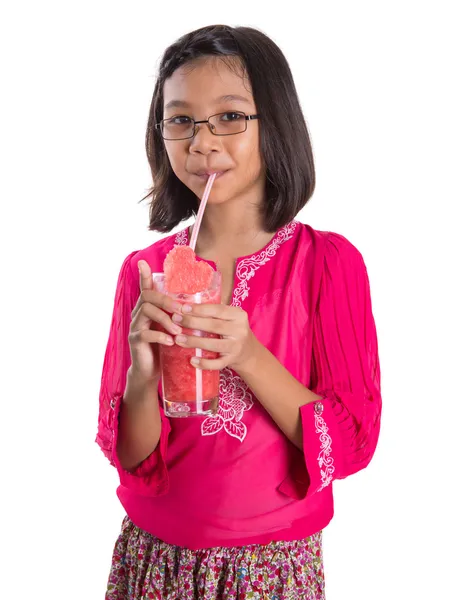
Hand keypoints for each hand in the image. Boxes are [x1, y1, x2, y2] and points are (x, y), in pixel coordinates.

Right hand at [128, 260, 182, 382]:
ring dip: (165, 319)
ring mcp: (135, 326)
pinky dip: (160, 336)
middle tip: (181, 311)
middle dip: (166, 300)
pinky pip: (144, 333)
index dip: (144, 275)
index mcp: (149, 308)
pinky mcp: (135, 340)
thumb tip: (199, 306)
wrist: (151, 370)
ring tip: (178, 330)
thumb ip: (178, 316)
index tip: (143, 262)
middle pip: (148, 296)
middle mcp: (138, 313)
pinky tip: (170, 342)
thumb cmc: (164, 346)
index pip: (145, 288)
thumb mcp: (172, 328)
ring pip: (146, 311)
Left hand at [171, 303, 259, 371]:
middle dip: (192, 322)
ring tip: (178, 339)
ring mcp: (236, 346)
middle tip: (175, 320)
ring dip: (194, 341)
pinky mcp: (232, 360)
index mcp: (238, 315)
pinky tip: (192, 360)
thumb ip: (212, 313)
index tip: (182, 308)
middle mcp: (240, 330)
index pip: (217, 310)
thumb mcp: (229, 318)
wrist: (249, 352)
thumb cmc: (232, 331)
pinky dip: (204, 363)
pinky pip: (217, 363)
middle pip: (214, 326)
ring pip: (213, 344)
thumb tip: (185, 307)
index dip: (199, 309)